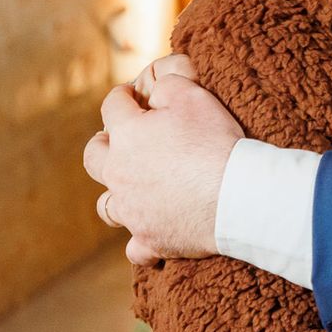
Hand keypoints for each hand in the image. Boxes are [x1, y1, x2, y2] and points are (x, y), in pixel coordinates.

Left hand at [82, 54, 238, 266]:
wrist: (237, 195)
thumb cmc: (216, 142)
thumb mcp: (195, 95)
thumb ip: (168, 84)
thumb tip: (154, 88)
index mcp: (127, 135)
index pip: (113, 105)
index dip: (123, 96)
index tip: (132, 94)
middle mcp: (119, 174)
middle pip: (94, 156)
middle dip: (103, 144)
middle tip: (119, 139)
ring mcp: (132, 211)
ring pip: (107, 205)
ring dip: (116, 193)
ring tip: (132, 188)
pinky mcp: (150, 240)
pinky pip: (135, 247)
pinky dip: (141, 240)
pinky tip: (152, 232)